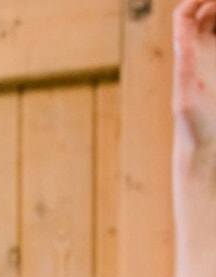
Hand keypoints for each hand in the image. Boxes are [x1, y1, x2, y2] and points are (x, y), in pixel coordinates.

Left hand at [174, 0, 215, 153]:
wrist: (203, 146)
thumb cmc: (193, 127)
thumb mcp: (186, 99)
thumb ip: (185, 69)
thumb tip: (182, 39)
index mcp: (185, 55)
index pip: (186, 15)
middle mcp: (197, 53)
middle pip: (205, 13)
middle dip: (214, 2)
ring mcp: (211, 59)